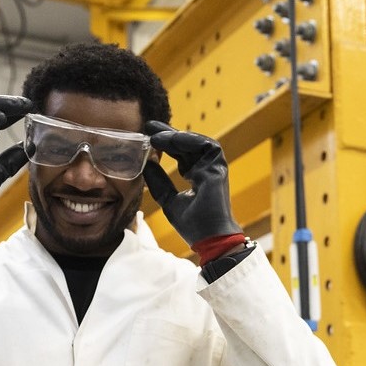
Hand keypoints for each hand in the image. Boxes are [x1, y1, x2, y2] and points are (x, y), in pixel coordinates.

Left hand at [141, 120, 240, 245]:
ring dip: (176, 136)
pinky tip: (170, 139)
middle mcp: (206, 170)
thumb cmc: (192, 225)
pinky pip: (207, 146)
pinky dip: (189, 140)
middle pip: (187, 145)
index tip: (148, 136)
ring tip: (156, 135)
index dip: (166, 144)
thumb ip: (158, 181)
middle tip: (149, 126)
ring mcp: (214, 169)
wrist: (208, 239)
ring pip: (197, 142)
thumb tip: (146, 163)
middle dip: (168, 134)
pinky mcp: (218, 170)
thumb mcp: (168, 199)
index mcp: (197, 176)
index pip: (181, 154)